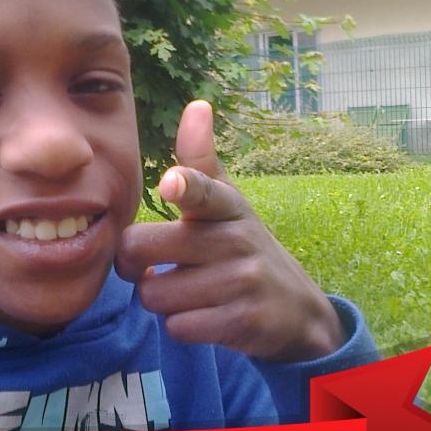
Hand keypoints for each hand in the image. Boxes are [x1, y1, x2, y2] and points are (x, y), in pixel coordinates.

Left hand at [116, 100, 345, 361]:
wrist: (295, 310)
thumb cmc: (240, 247)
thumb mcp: (227, 204)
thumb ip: (201, 160)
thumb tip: (197, 104)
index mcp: (225, 206)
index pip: (203, 190)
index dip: (185, 186)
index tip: (171, 182)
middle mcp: (234, 239)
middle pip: (142, 249)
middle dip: (136, 264)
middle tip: (154, 265)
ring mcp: (241, 281)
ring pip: (154, 294)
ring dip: (160, 299)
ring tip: (187, 291)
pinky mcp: (242, 322)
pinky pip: (177, 327)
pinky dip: (181, 326)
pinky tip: (203, 316)